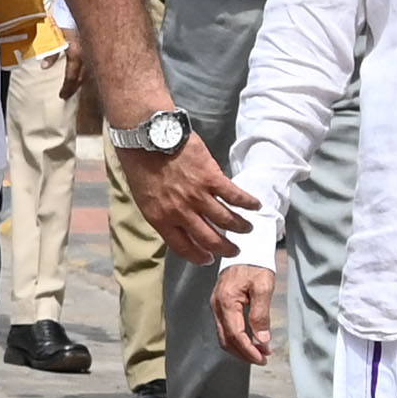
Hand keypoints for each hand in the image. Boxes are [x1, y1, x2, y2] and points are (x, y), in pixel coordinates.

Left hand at [116, 126, 242, 261]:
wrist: (146, 138)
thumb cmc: (140, 165)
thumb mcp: (144, 197)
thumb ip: (163, 212)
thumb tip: (180, 223)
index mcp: (160, 218)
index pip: (183, 246)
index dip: (198, 256)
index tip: (208, 259)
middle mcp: (180, 211)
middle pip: (210, 238)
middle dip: (225, 248)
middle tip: (234, 250)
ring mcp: (198, 196)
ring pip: (226, 220)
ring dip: (240, 227)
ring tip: (247, 229)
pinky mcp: (212, 178)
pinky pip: (235, 196)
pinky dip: (248, 203)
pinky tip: (256, 206)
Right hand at [214, 261, 282, 367]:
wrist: (246, 250)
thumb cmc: (255, 266)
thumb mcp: (263, 287)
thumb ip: (261, 314)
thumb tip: (262, 339)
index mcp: (226, 302)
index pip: (235, 334)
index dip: (249, 349)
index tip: (263, 357)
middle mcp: (216, 307)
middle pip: (226, 340)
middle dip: (244, 353)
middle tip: (263, 358)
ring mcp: (216, 307)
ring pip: (224, 337)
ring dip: (241, 348)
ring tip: (260, 352)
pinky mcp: (219, 307)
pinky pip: (225, 329)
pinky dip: (237, 339)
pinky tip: (251, 340)